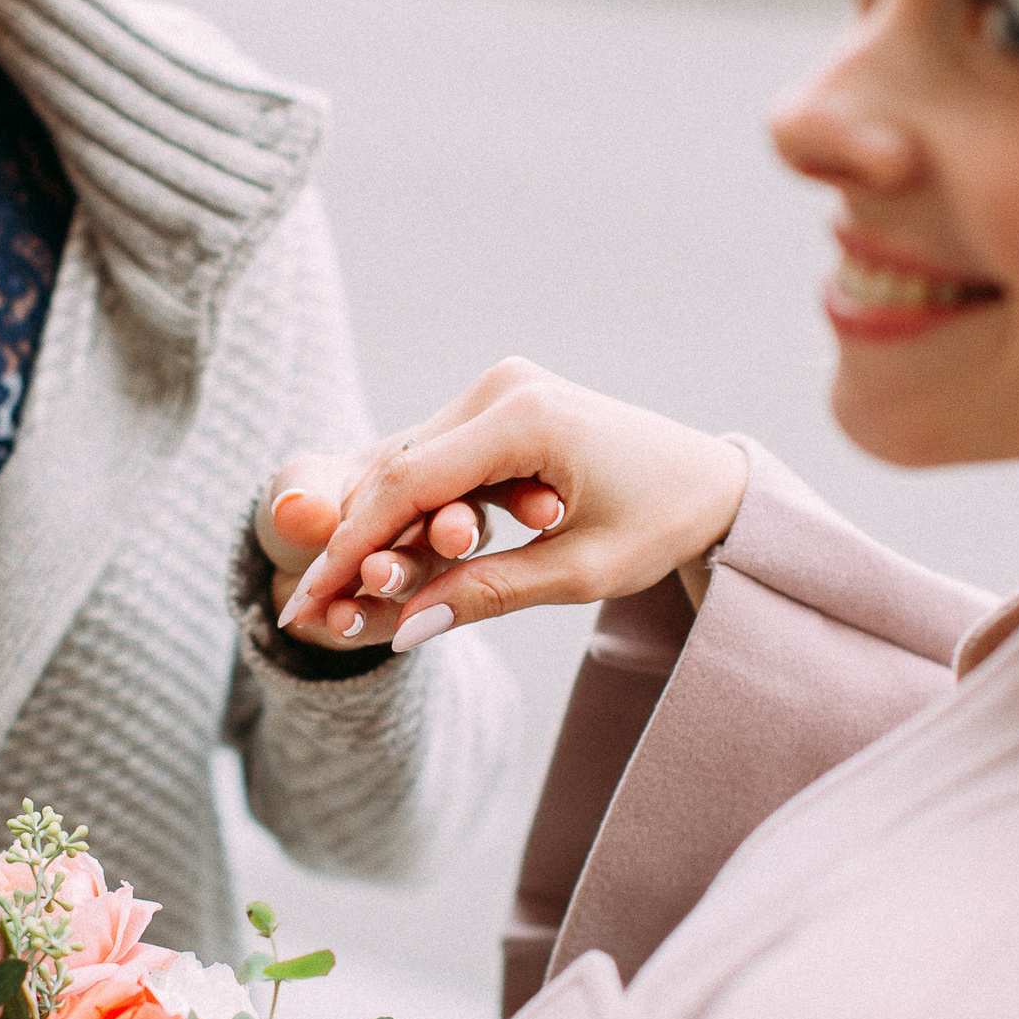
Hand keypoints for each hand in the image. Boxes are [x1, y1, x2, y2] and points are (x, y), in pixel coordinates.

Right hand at [278, 359, 748, 649]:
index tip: (307, 604)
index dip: (350, 549)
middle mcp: (504, 385)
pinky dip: (411, 510)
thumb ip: (487, 595)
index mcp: (525, 416)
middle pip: (398, 470)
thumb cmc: (661, 524)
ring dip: (376, 529)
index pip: (409, 486)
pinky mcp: (501, 402)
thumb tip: (402, 632)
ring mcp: (500, 387)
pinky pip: (439, 458)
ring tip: (332, 593)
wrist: (713, 480)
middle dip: (350, 544)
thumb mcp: (578, 573)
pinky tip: (377, 559)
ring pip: (411, 464)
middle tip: (305, 611)